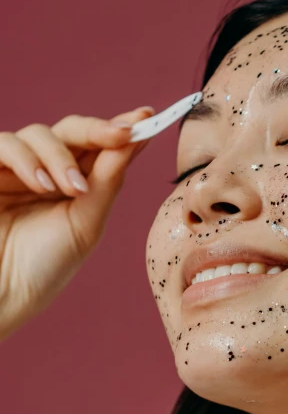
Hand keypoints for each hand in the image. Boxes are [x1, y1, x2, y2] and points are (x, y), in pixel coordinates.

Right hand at [0, 106, 153, 341]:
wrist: (2, 295)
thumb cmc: (43, 268)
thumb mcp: (85, 223)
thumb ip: (107, 181)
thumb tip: (134, 141)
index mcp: (73, 184)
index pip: (99, 147)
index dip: (121, 129)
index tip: (147, 117)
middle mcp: (45, 171)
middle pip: (72, 130)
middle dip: (99, 129)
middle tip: (123, 134)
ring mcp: (14, 170)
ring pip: (40, 133)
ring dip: (61, 156)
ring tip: (71, 189)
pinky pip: (4, 144)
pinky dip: (26, 160)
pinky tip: (42, 186)